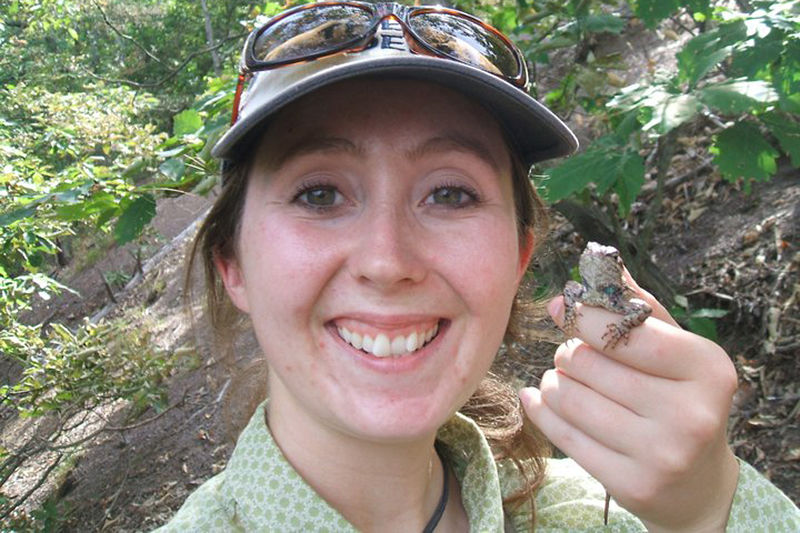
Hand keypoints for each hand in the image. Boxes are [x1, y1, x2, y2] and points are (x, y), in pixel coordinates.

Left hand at [520, 274, 739, 530]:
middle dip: (568, 353)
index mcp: (707, 368)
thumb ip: (638, 308)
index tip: (560, 306)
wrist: (697, 484)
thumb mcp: (675, 352)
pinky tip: (537, 398)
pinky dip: (541, 409)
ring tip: (559, 379)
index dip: (583, 316)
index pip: (625, 332)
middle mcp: (691, 414)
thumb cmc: (679, 399)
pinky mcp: (632, 484)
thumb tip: (597, 264)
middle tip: (570, 355)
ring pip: (569, 398)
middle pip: (589, 364)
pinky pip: (562, 435)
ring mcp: (662, 454)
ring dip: (553, 382)